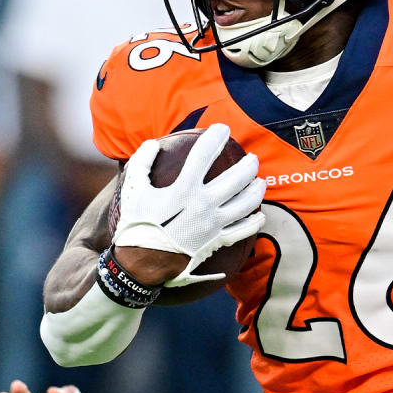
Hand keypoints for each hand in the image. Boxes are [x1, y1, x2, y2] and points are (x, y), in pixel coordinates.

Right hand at [115, 124, 265, 286]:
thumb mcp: (132, 189)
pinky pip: (244, 230)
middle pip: (238, 178)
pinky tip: (259, 215)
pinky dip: (255, 221)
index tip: (223, 129)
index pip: (205, 154)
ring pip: (247, 203)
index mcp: (184, 189)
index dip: (216, 136)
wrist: (142, 264)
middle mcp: (204, 205)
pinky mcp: (218, 241)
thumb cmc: (137, 224)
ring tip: (261, 182)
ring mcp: (214, 224)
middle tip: (252, 158)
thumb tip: (153, 143)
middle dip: (249, 164)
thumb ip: (142, 162)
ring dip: (257, 190)